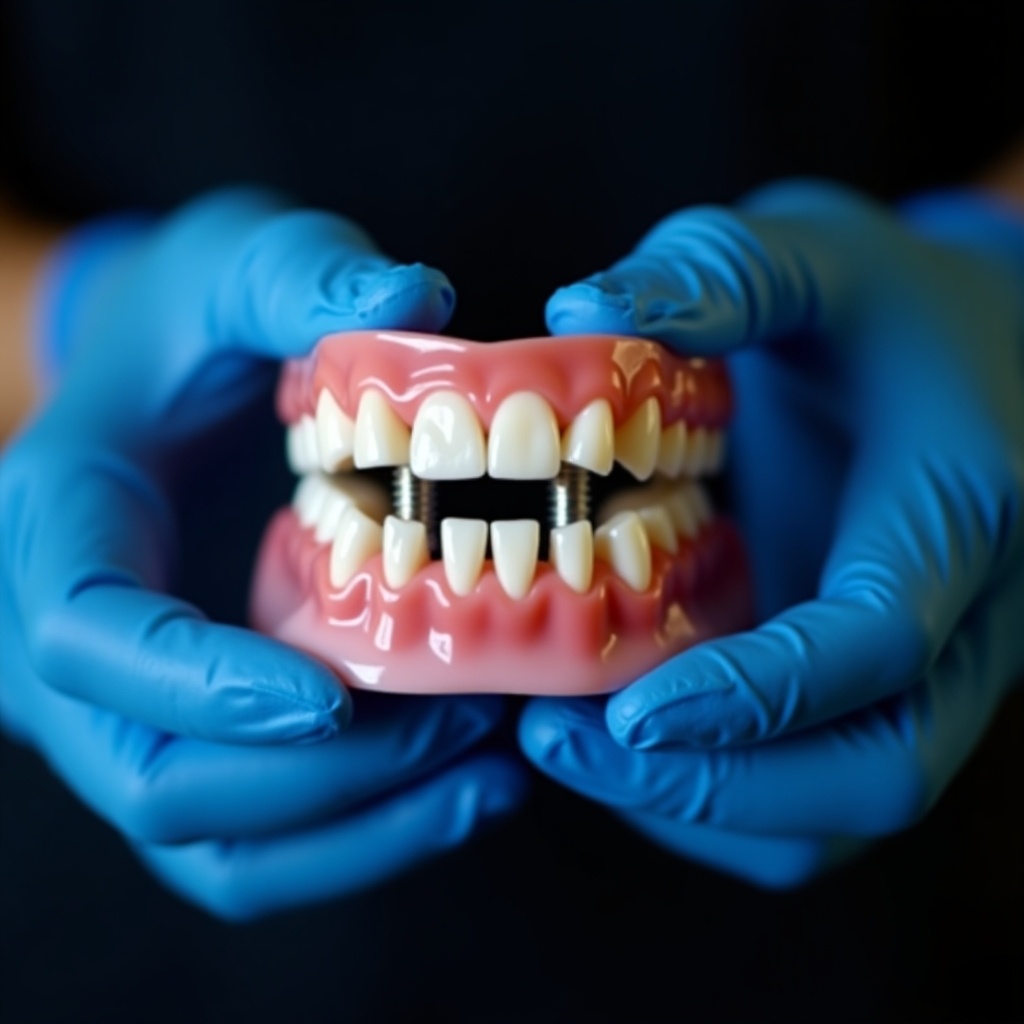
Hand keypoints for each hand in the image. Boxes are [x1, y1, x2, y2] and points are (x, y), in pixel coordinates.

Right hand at [0, 188, 525, 917]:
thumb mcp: (237, 263)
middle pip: (156, 779)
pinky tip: (466, 791)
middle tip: (466, 719)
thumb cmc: (194, 314)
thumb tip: (420, 296)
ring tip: (491, 774)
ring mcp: (127, 706)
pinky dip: (356, 840)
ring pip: (211, 844)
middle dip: (318, 775)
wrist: (167, 370)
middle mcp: (66, 643)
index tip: (333, 698)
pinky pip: (257, 843)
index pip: (90, 637)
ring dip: (355, 829)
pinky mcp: (194, 732)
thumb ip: (305, 274)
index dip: (200, 685)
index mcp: (59, 522)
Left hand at [519, 181, 1023, 885]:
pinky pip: (826, 794)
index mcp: (959, 509)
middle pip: (881, 771)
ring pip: (851, 805)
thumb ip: (718, 277)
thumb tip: (577, 308)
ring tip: (566, 743)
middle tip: (555, 739)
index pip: (878, 645)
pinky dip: (726, 798)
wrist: (977, 346)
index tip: (623, 713)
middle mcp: (972, 613)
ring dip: (706, 805)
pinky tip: (628, 739)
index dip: (756, 699)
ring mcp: (937, 663)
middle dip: (716, 785)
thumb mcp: (815, 255)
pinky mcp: (891, 684)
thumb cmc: (889, 301)